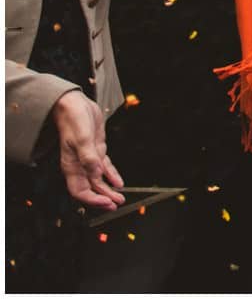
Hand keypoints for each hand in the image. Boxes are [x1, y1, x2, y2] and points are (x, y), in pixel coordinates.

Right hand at [52, 91, 124, 211]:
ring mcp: (88, 159)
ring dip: (108, 190)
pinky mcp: (96, 150)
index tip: (106, 203)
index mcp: (71, 166)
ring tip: (119, 198)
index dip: (93, 199)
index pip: (80, 191)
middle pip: (91, 189)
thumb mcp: (82, 139)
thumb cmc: (74, 121)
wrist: (74, 105)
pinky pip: (104, 168)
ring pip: (98, 180)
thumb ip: (89, 158)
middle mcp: (79, 166)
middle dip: (103, 198)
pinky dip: (111, 176)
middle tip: (116, 205)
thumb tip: (97, 175)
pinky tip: (119, 182)